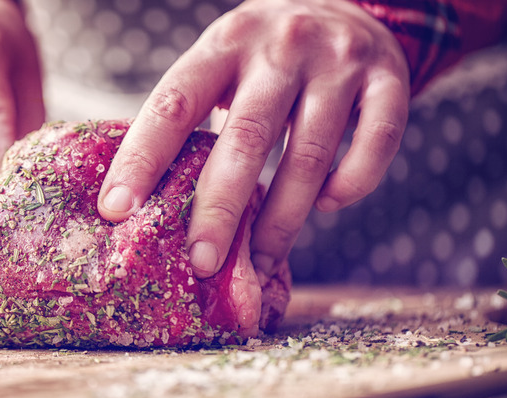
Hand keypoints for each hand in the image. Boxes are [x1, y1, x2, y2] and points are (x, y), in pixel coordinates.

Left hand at [97, 0, 408, 277]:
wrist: (344, 1)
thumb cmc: (264, 53)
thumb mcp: (221, 61)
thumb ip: (194, 116)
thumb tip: (147, 202)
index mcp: (224, 45)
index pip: (174, 104)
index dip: (141, 159)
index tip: (116, 210)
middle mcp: (281, 48)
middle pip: (245, 139)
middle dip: (219, 210)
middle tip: (201, 263)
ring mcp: (339, 63)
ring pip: (308, 155)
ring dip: (283, 219)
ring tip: (262, 259)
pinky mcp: (389, 80)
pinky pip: (375, 144)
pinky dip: (349, 185)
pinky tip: (326, 204)